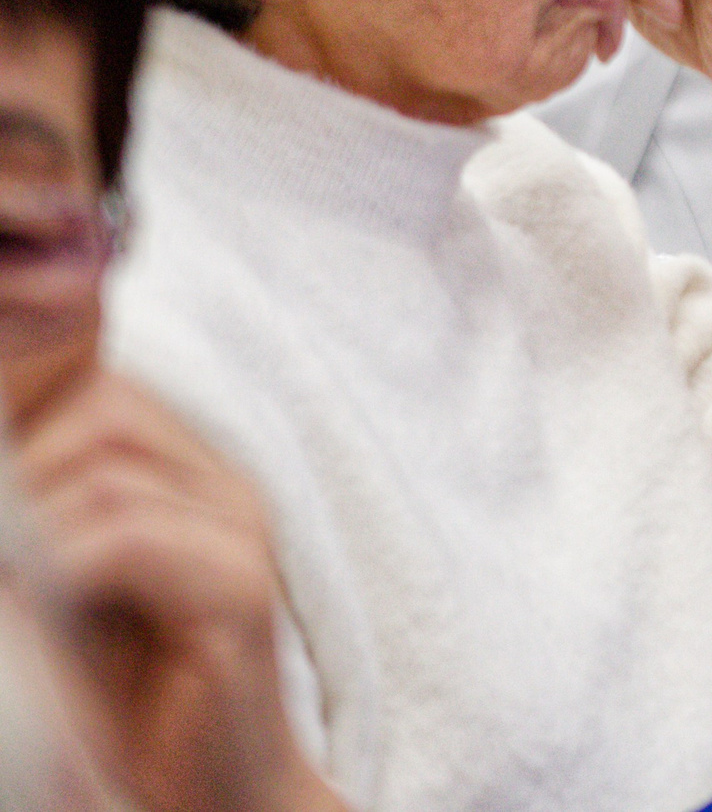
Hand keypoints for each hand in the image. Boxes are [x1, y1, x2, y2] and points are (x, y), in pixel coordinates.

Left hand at [16, 372, 341, 811]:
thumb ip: (47, 519)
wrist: (214, 794)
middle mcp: (227, 485)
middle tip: (3, 542)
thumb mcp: (69, 586)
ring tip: (14, 578)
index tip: (2, 501)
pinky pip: (126, 539)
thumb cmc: (127, 699)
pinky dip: (60, 567)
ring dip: (27, 526)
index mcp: (193, 474)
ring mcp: (242, 531)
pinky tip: (39, 607)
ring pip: (105, 474)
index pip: (100, 386)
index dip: (28, 417)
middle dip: (21, 467)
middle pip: (104, 410)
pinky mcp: (241, 591)